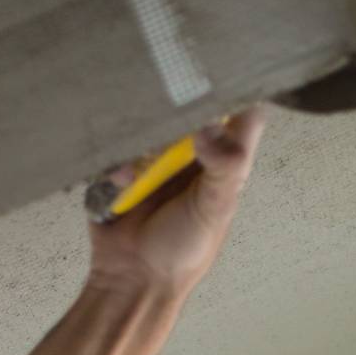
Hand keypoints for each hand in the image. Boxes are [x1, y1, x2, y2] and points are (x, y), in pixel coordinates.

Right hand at [86, 106, 265, 302]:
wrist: (133, 278)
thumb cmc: (183, 251)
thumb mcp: (215, 210)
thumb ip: (225, 168)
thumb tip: (210, 126)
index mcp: (222, 157)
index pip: (238, 108)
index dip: (234, 88)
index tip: (219, 76)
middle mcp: (190, 149)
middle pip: (188, 101)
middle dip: (175, 104)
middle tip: (169, 122)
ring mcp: (154, 152)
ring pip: (148, 116)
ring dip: (142, 137)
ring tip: (142, 168)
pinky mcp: (121, 160)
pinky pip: (117, 141)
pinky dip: (118, 160)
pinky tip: (123, 181)